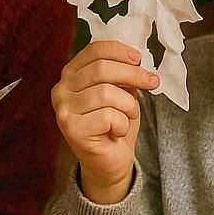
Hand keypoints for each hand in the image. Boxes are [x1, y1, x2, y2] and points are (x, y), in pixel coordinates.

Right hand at [51, 40, 157, 204]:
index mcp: (70, 75)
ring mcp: (63, 109)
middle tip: (152, 82)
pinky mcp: (72, 129)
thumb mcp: (120, 92)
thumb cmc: (114, 125)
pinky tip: (116, 132)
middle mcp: (61, 89)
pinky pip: (108, 116)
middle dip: (133, 74)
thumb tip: (137, 59)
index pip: (93, 51)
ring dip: (128, 105)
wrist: (109, 163)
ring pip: (106, 93)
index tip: (139, 58)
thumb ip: (121, 74)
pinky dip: (122, 124)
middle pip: (101, 69)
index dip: (119, 51)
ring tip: (128, 116)